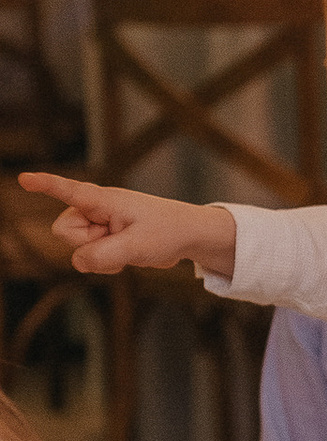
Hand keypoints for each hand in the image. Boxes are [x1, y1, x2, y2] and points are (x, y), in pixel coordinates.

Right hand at [21, 172, 232, 278]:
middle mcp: (96, 208)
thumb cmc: (167, 232)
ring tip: (128, 248)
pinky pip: (89, 257)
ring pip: (76, 248)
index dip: (45, 185)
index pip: (69, 191)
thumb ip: (103, 255)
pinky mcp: (103, 238)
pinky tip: (127, 256)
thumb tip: (77, 262)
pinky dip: (106, 262)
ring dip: (99, 256)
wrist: (188, 236)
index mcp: (104, 200)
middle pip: (64, 231)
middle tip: (119, 242)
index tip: (24, 178)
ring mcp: (98, 223)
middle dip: (86, 244)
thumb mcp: (136, 247)